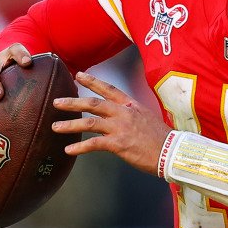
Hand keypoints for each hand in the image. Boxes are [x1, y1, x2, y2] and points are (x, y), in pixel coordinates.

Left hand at [51, 71, 171, 175]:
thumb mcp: (147, 118)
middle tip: (57, 102)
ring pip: (89, 122)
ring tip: (55, 127)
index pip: (108, 89)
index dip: (92, 81)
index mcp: (130, 105)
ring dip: (70, 125)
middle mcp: (123, 113)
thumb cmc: (162, 138)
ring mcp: (120, 128)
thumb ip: (131, 115)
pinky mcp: (119, 144)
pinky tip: (69, 150)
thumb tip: (120, 117)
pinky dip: (79, 147)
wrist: (173, 151)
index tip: (78, 75)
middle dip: (72, 102)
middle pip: (93, 103)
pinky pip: (94, 144)